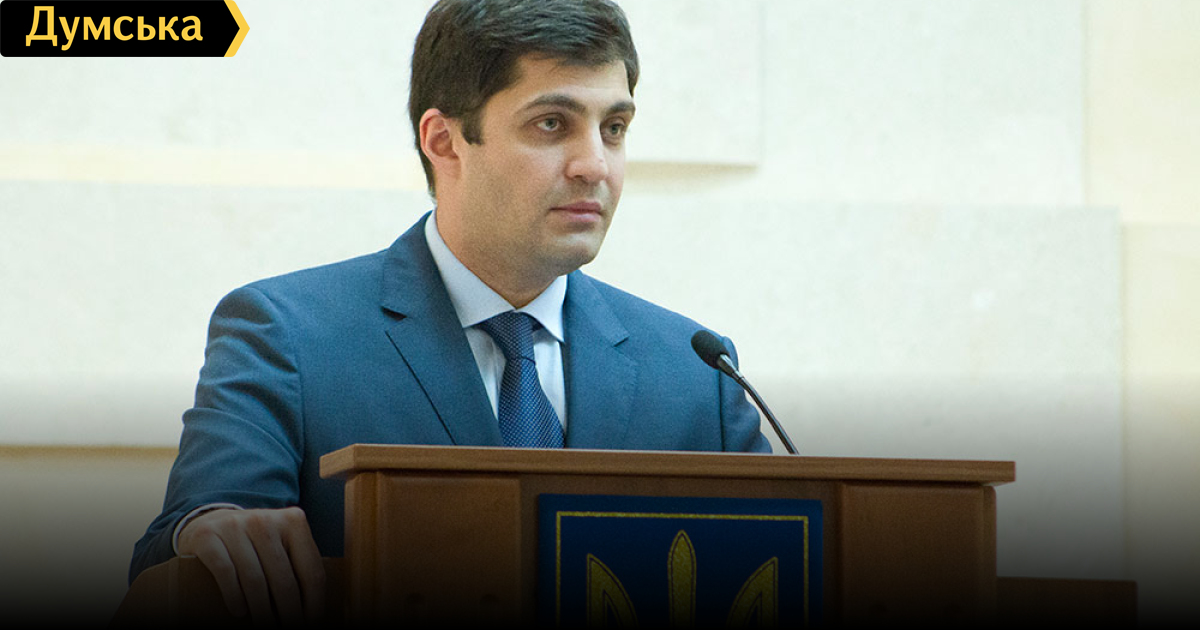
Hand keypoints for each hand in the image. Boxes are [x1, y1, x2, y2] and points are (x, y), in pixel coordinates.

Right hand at [177, 506, 325, 625]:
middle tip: (289, 628)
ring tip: (266, 627)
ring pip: (255, 580)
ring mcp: (234, 526)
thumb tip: (311, 610)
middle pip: (284, 579)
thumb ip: (297, 567)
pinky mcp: (207, 537)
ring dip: (262, 611)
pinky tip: (239, 612)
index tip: (312, 623)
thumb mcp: (280, 545)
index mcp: (293, 521)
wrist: (210, 521)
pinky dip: (234, 596)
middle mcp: (264, 521)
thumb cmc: (254, 542)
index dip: (315, 603)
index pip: (312, 570)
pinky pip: (226, 572)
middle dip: (289, 612)